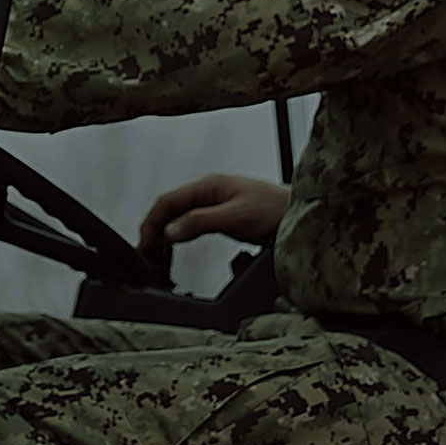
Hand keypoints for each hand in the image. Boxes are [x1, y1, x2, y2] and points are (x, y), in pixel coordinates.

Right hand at [137, 173, 288, 250]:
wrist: (302, 215)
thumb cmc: (276, 210)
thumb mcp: (235, 217)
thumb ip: (200, 222)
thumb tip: (170, 231)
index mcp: (208, 186)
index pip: (167, 201)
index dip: (151, 223)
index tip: (143, 246)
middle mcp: (208, 192)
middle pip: (169, 209)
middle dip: (154, 231)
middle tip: (146, 257)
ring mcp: (215, 204)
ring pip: (179, 218)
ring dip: (165, 236)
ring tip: (156, 258)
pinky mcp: (222, 216)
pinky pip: (191, 225)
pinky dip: (179, 237)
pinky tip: (175, 251)